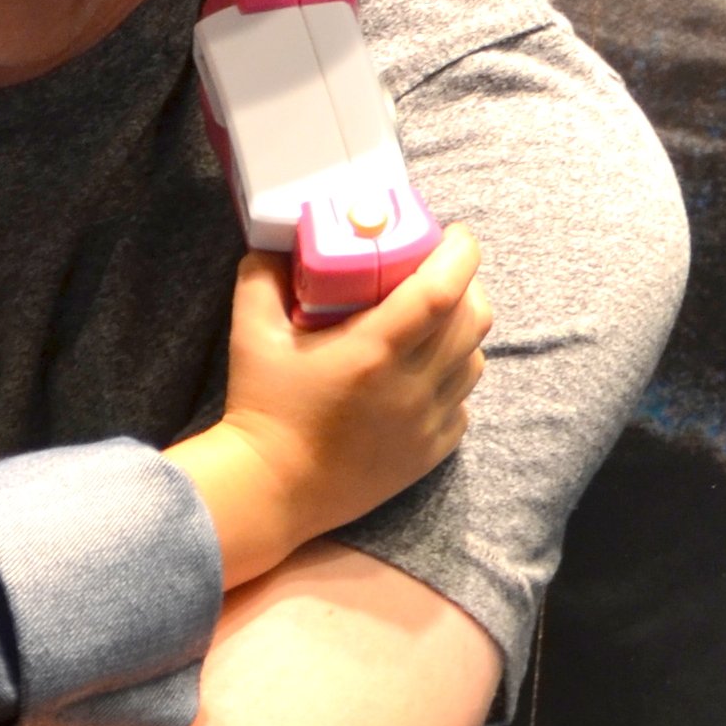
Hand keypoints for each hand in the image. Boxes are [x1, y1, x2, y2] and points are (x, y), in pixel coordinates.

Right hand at [195, 228, 491, 581]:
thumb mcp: (251, 334)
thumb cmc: (261, 408)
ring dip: (460, 334)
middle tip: (437, 275)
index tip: (452, 235)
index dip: (460, 252)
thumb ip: (262, 278)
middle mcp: (412, 385)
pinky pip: (462, 404)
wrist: (272, 490)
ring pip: (474, 361)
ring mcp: (426, 422)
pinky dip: (450, 381)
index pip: (443, 289)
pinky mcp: (431, 452)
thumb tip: (278, 243)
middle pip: (474, 319)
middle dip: (465, 285)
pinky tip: (419, 376)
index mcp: (374, 350)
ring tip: (429, 327)